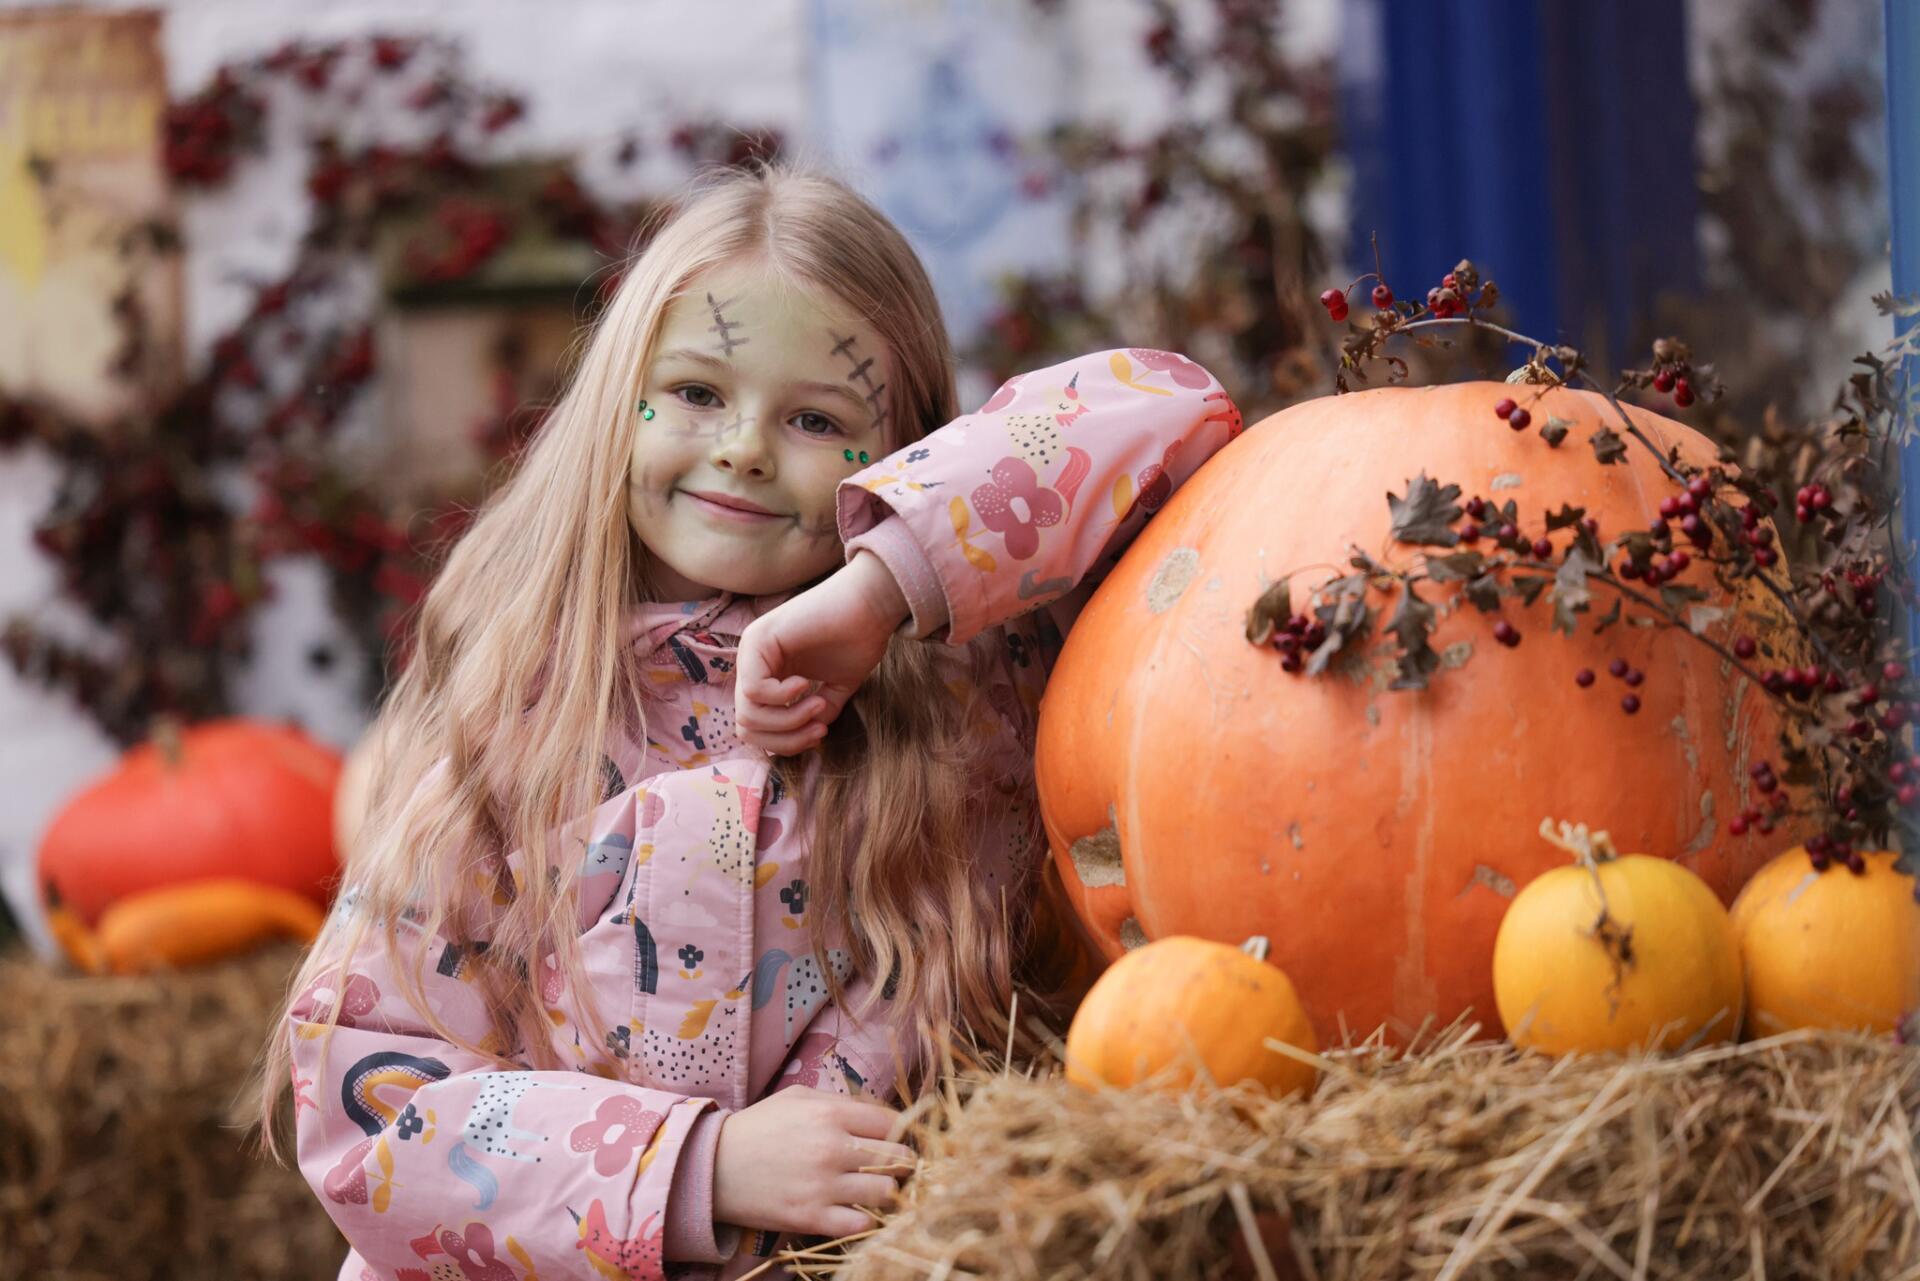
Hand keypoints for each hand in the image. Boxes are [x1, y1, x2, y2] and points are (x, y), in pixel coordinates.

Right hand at [711, 1086, 915, 1237]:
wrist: (713, 1167)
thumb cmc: (758, 1128)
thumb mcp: (797, 1098)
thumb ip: (840, 1102)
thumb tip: (879, 1113)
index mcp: (830, 1114)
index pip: (892, 1122)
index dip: (899, 1131)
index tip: (893, 1139)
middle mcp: (832, 1149)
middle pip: (899, 1157)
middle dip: (901, 1162)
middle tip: (891, 1166)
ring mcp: (822, 1186)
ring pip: (886, 1192)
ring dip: (885, 1191)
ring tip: (874, 1190)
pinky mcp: (810, 1218)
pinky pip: (861, 1224)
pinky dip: (863, 1219)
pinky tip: (853, 1210)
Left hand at [735, 552, 909, 755]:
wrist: (870, 605)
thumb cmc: (857, 639)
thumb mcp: (834, 688)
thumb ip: (816, 713)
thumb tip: (807, 739)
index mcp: (768, 675)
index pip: (756, 728)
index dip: (786, 742)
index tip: (820, 733)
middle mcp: (753, 664)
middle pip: (747, 727)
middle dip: (786, 739)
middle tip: (819, 728)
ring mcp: (751, 651)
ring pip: (747, 714)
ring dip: (789, 719)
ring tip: (818, 702)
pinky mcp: (757, 640)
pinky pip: (754, 690)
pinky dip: (783, 697)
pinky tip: (806, 682)